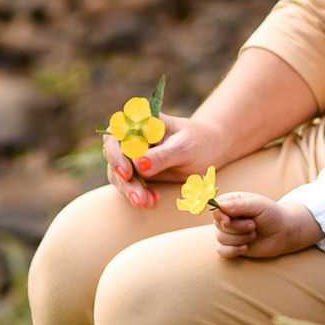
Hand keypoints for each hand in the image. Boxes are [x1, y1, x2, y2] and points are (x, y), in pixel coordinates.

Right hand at [102, 114, 220, 208]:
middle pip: (114, 158)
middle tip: (138, 198)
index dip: (115, 153)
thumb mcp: (184, 147)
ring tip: (146, 202)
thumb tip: (138, 163)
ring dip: (130, 190)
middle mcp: (131, 137)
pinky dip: (139, 194)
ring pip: (119, 175)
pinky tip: (152, 201)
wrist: (209, 151)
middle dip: (124, 180)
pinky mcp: (137, 172)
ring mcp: (132, 156)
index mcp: (141, 122)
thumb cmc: (198, 142)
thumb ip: (162, 155)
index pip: (116, 134)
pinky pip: (130, 185)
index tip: (127, 173)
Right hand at [211, 192, 322, 259]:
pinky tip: (246, 247)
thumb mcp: (259, 205)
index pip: (215, 207)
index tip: (228, 221)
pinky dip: (233, 250)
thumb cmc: (273, 215)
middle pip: (218, 224)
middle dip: (237, 228)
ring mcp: (230, 232)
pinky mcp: (232, 246)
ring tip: (254, 234)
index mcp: (233, 202)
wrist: (284, 233)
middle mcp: (229, 217)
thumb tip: (221, 206)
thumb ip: (240, 205)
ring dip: (240, 238)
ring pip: (221, 238)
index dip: (219, 216)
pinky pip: (222, 251)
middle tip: (253, 225)